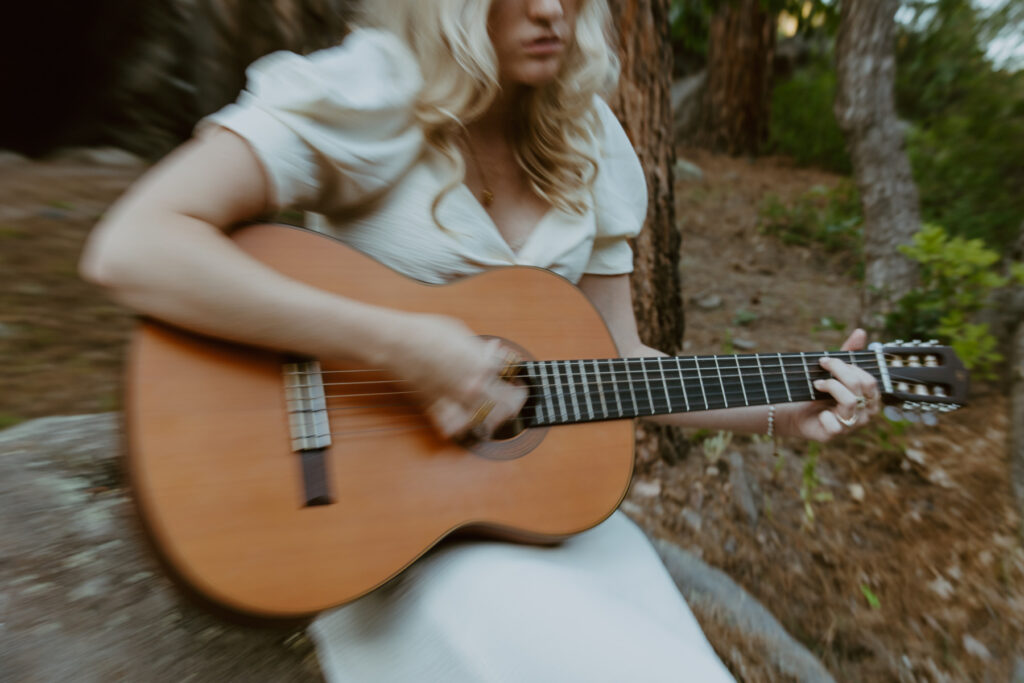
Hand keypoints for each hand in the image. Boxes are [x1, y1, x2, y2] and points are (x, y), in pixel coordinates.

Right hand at [379, 313, 525, 440]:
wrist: (397, 343)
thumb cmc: (426, 332)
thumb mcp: (461, 334)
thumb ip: (479, 349)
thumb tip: (489, 353)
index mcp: (482, 364)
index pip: (512, 376)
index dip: (515, 375)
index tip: (514, 376)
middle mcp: (473, 386)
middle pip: (508, 406)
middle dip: (514, 404)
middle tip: (515, 400)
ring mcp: (455, 401)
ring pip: (484, 423)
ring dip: (492, 420)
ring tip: (493, 415)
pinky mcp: (437, 409)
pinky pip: (455, 428)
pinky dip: (462, 427)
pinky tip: (466, 421)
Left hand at [777, 328, 880, 440]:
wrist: (795, 412)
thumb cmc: (818, 391)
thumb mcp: (833, 371)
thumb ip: (848, 353)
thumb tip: (861, 332)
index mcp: (870, 397)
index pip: (869, 379)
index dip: (847, 366)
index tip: (825, 360)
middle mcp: (866, 412)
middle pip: (860, 385)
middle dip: (838, 372)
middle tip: (820, 368)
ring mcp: (852, 425)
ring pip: (850, 400)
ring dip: (830, 387)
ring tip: (817, 384)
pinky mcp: (836, 435)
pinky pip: (835, 425)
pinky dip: (824, 416)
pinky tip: (818, 412)